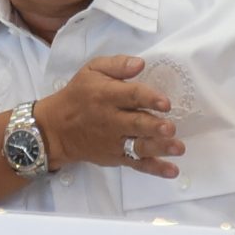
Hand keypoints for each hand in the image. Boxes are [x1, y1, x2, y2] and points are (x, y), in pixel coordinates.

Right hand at [35, 55, 184, 177]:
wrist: (56, 129)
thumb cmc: (78, 95)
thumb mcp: (92, 70)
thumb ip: (117, 65)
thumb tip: (140, 63)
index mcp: (106, 95)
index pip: (131, 96)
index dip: (149, 98)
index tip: (165, 102)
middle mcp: (111, 120)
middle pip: (136, 124)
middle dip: (154, 127)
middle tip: (170, 128)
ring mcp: (114, 141)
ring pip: (139, 145)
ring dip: (159, 148)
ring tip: (178, 148)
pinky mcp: (117, 156)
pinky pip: (137, 164)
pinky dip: (155, 169)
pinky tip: (172, 170)